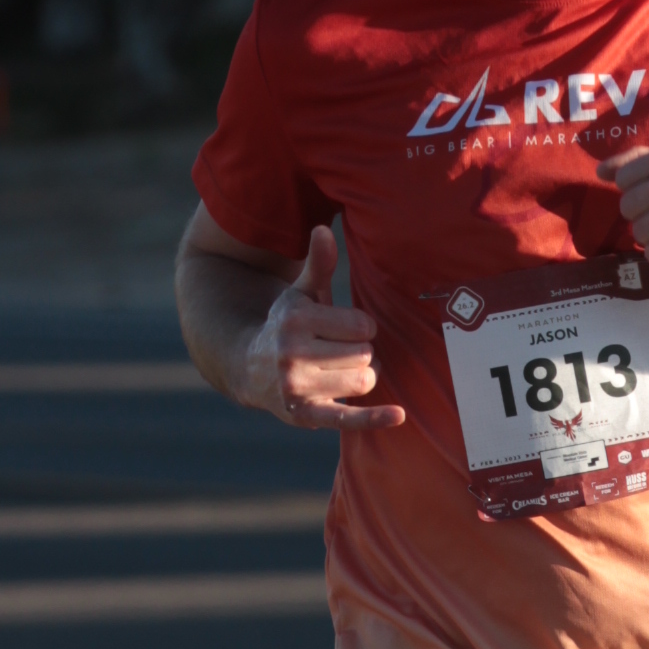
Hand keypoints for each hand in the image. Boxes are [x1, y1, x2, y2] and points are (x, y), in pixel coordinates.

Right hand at [250, 225, 405, 428]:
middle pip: (364, 356)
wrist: (250, 369)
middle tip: (348, 353)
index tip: (349, 330)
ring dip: (364, 378)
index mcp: (296, 320)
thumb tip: (323, 230)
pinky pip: (347, 418)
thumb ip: (317, 264)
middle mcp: (293, 354)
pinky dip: (374, 418)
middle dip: (364, 354)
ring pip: (362, 382)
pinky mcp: (306, 416)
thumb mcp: (300, 295)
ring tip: (347, 372)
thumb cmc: (287, 326)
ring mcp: (298, 387)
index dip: (363, 328)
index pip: (362, 326)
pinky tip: (398, 415)